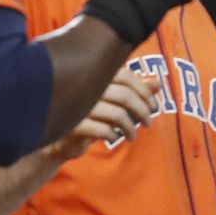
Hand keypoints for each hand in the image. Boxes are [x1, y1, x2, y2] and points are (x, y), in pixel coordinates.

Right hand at [44, 65, 159, 161]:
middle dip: (142, 110)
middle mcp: (84, 86)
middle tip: (149, 122)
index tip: (153, 105)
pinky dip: (114, 135)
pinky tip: (114, 138)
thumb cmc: (88, 116)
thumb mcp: (112, 102)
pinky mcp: (72, 125)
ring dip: (131, 127)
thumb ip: (133, 91)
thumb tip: (158, 84)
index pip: (125, 75)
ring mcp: (77, 105)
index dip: (143, 89)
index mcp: (93, 75)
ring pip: (117, 114)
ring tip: (133, 136)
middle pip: (124, 94)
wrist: (58, 139)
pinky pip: (103, 130)